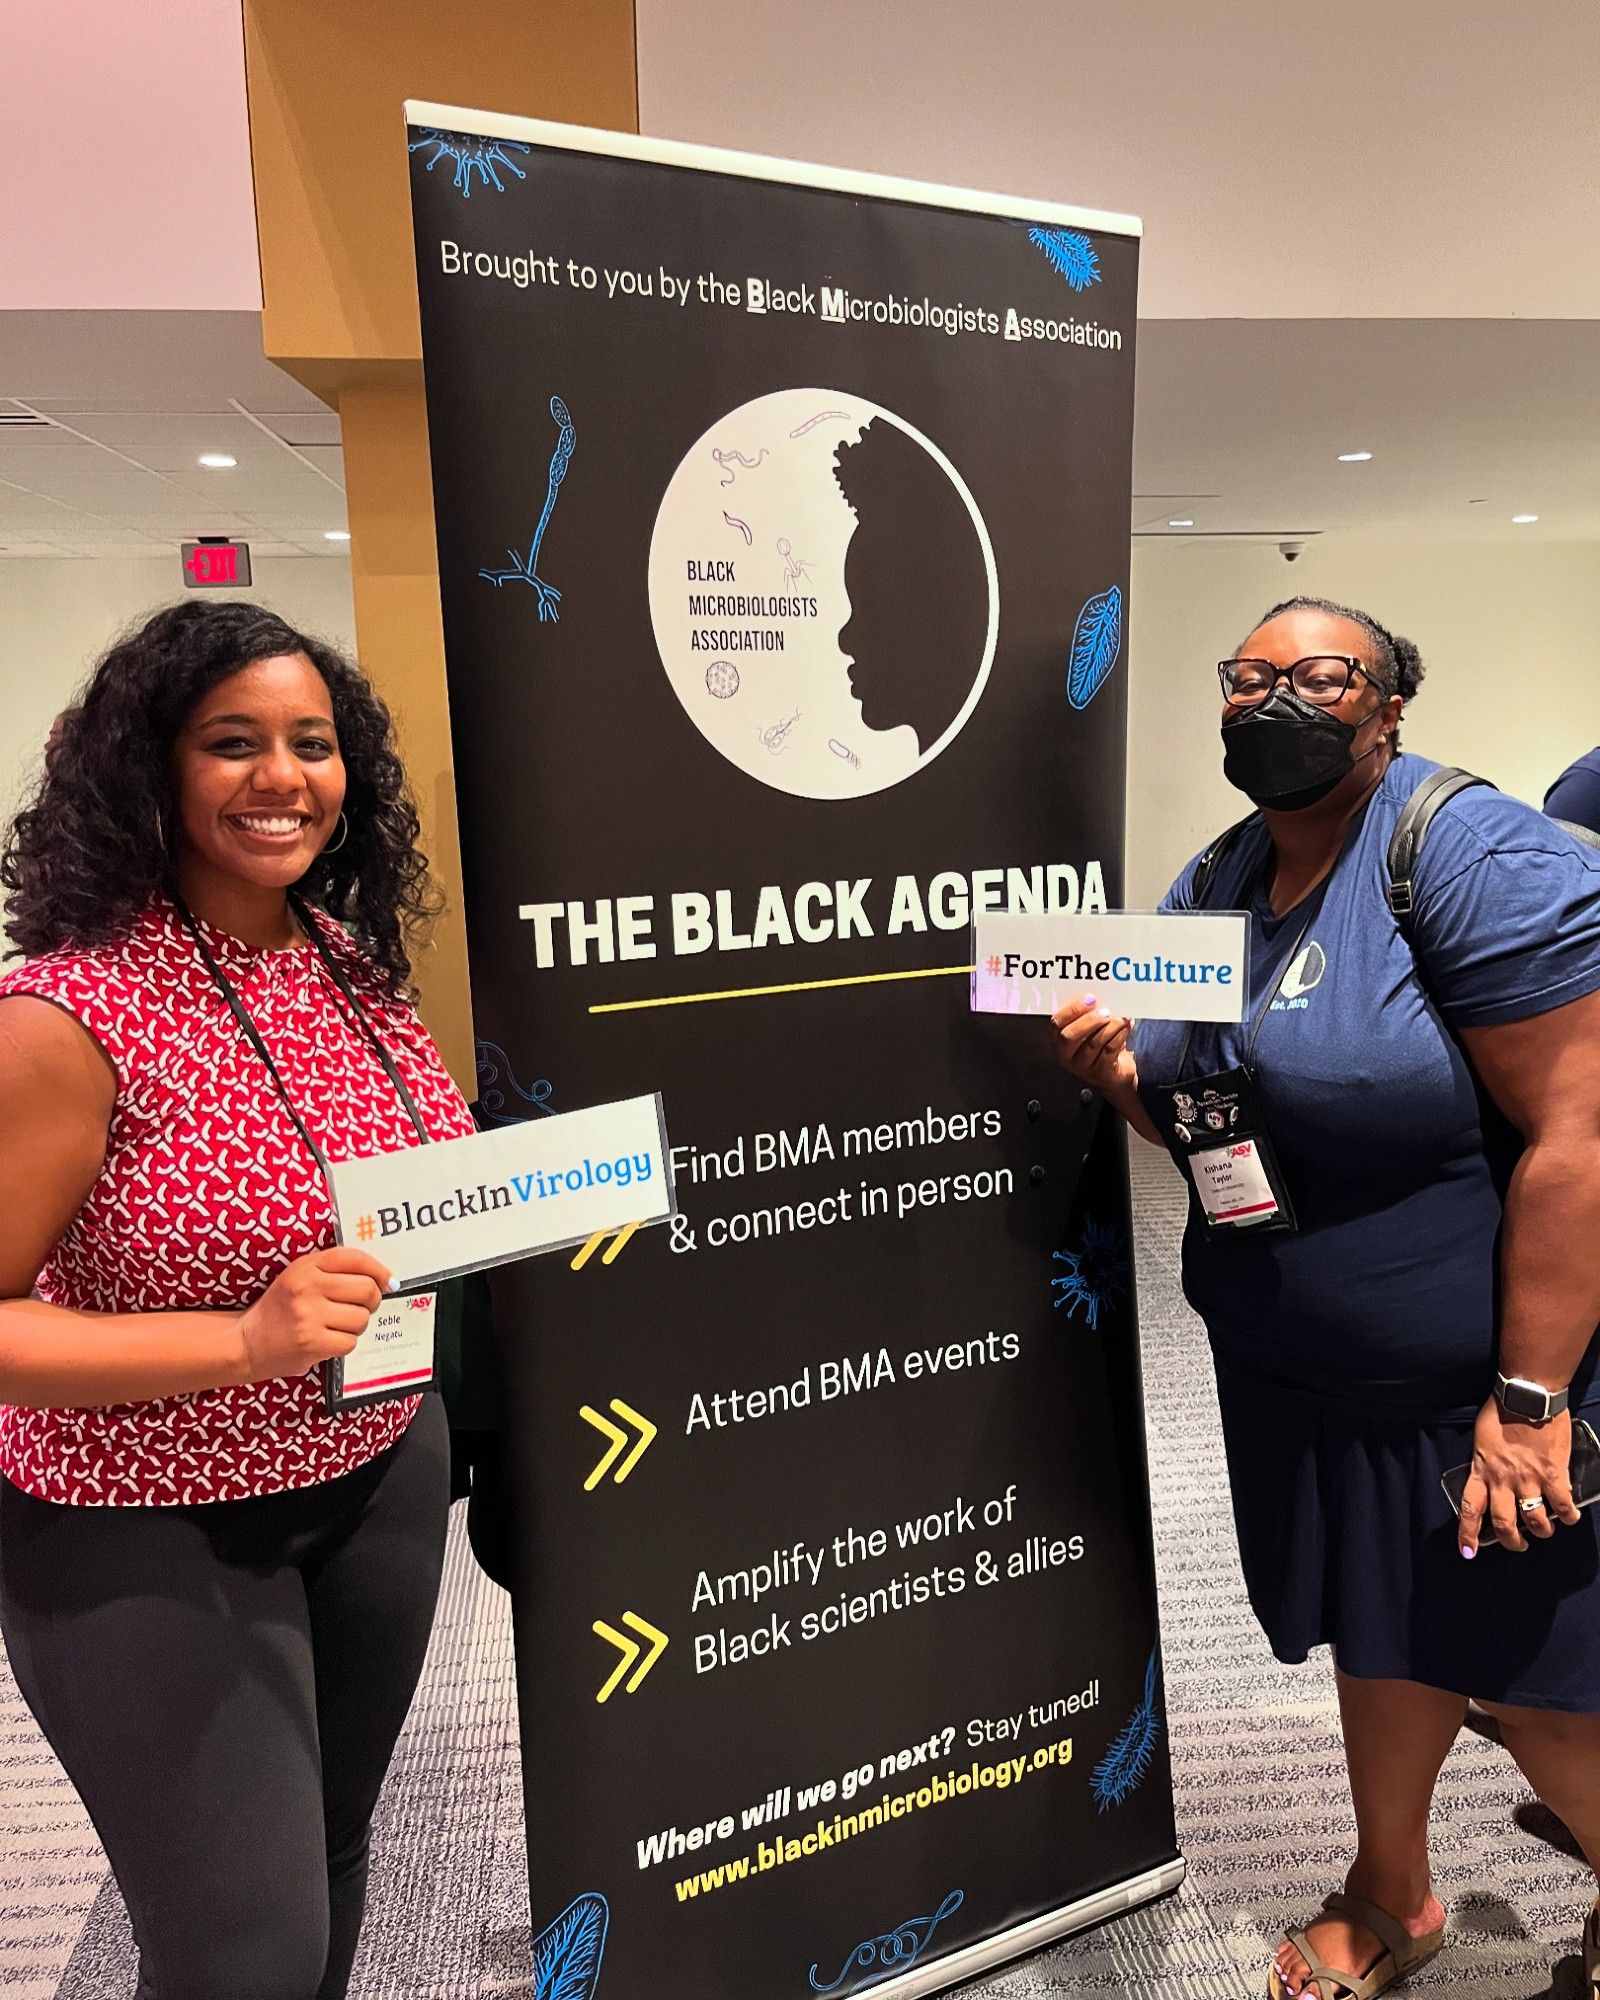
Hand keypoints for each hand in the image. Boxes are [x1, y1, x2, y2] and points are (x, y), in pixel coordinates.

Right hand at [235, 1247, 392, 1384]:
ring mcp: (309, 1316)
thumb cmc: (280, 1309)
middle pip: (367, 1290)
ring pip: (362, 1318)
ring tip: (336, 1326)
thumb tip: (386, 1280)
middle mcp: (307, 1287)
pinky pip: (350, 1342)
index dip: (378, 1270)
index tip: (388, 1281)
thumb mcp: (299, 1277)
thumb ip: (335, 1271)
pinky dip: (344, 1343)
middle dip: (370, 1302)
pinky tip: (327, 1340)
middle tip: (358, 1307)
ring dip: (355, 1325)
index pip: (354, 1258)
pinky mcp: (312, 1343)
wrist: (247, 1342)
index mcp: (305, 1266)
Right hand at [1051, 994, 1137, 1098]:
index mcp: (1059, 1040)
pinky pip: (1109, 1050)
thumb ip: (1089, 1014)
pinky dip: (1119, 1036)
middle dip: (1088, 1020)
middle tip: (1106, 1011)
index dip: (1072, 1009)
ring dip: (1111, 1026)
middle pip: (1069, 1036)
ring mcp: (1083, 1066)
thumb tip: (1100, 996)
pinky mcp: (1101, 1072)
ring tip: (1122, 1017)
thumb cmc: (1101, 1045)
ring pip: (1093, 1042)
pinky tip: (1126, 1028)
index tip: (1090, 998)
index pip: (1056, 1023)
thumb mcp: (1091, 1029)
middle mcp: (1067, 1055)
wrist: (1116, 1073)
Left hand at [1457, 1398, 1580, 1555]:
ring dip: (1542, 1530)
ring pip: (1536, 1521)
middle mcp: (1503, 1480)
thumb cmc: (1501, 1411)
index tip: (1468, 1552)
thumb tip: (1494, 1476)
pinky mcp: (1553, 1474)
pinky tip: (1570, 1515)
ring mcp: (1529, 1479)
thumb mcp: (1483, 1440)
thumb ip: (1487, 1462)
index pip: (1470, 1510)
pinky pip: (1563, 1505)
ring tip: (1545, 1529)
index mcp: (1482, 1471)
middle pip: (1505, 1524)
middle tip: (1518, 1544)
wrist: (1527, 1395)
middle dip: (1513, 1541)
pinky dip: (1569, 1515)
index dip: (1468, 1534)